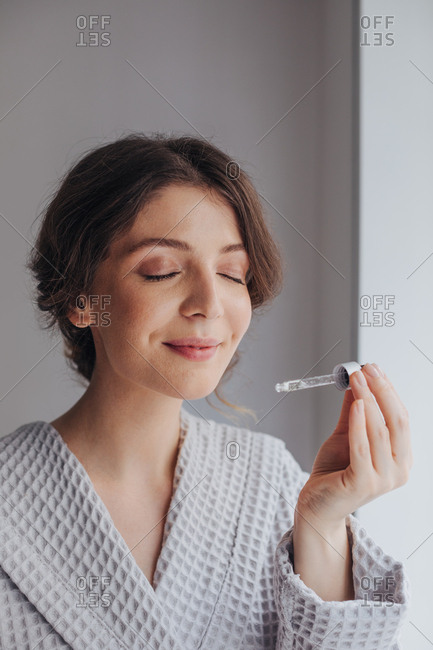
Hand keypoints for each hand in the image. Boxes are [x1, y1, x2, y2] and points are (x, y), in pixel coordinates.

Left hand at [296, 362, 412, 530]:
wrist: (318, 503)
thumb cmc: (335, 471)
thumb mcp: (346, 435)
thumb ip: (353, 412)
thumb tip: (356, 382)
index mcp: (401, 458)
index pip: (401, 418)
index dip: (389, 390)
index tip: (374, 369)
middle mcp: (399, 470)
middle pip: (396, 422)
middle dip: (381, 391)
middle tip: (366, 370)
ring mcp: (383, 480)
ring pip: (379, 432)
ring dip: (367, 400)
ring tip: (356, 381)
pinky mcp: (362, 484)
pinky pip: (362, 447)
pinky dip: (358, 422)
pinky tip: (354, 403)